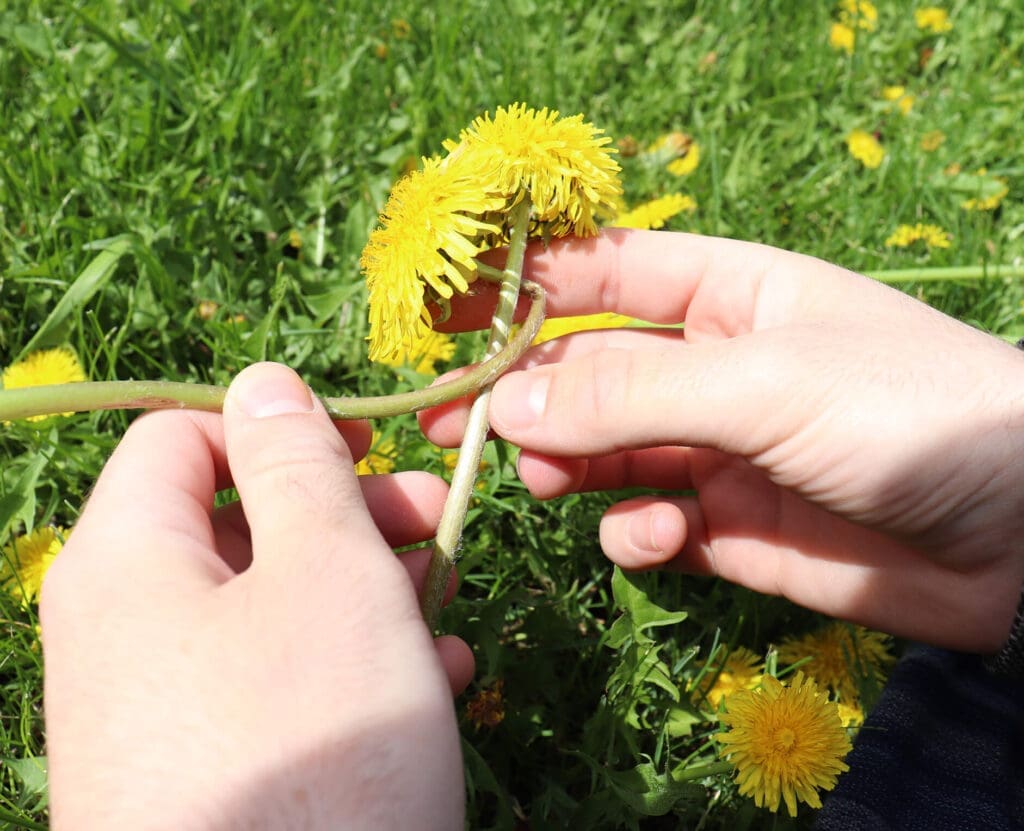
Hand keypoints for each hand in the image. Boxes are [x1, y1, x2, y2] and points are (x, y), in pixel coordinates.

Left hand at [42, 362, 471, 830]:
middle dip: (348, 518)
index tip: (372, 455)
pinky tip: (429, 685)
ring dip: (369, 596)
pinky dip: (351, 669)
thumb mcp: (327, 574)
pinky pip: (276, 687)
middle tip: (437, 533)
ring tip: (446, 624)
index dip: (282, 429)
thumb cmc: (313, 743)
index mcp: (128, 562)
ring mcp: (162, 711)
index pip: (182, 435)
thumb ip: (295, 464)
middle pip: (240, 524)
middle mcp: (123, 633)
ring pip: (274, 608)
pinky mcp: (206, 774)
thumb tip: (264, 378)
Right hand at [421, 229, 1023, 652]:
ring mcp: (719, 452)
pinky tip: (657, 540)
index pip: (602, 275)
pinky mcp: (730, 530)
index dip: (521, 287)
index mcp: (726, 296)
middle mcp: (713, 370)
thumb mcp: (763, 380)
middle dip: (525, 396)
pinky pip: (649, 526)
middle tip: (452, 422)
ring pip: (606, 455)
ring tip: (547, 479)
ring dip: (569, 467)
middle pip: (588, 373)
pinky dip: (636, 534)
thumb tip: (509, 405)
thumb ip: (630, 393)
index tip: (443, 308)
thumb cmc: (906, 412)